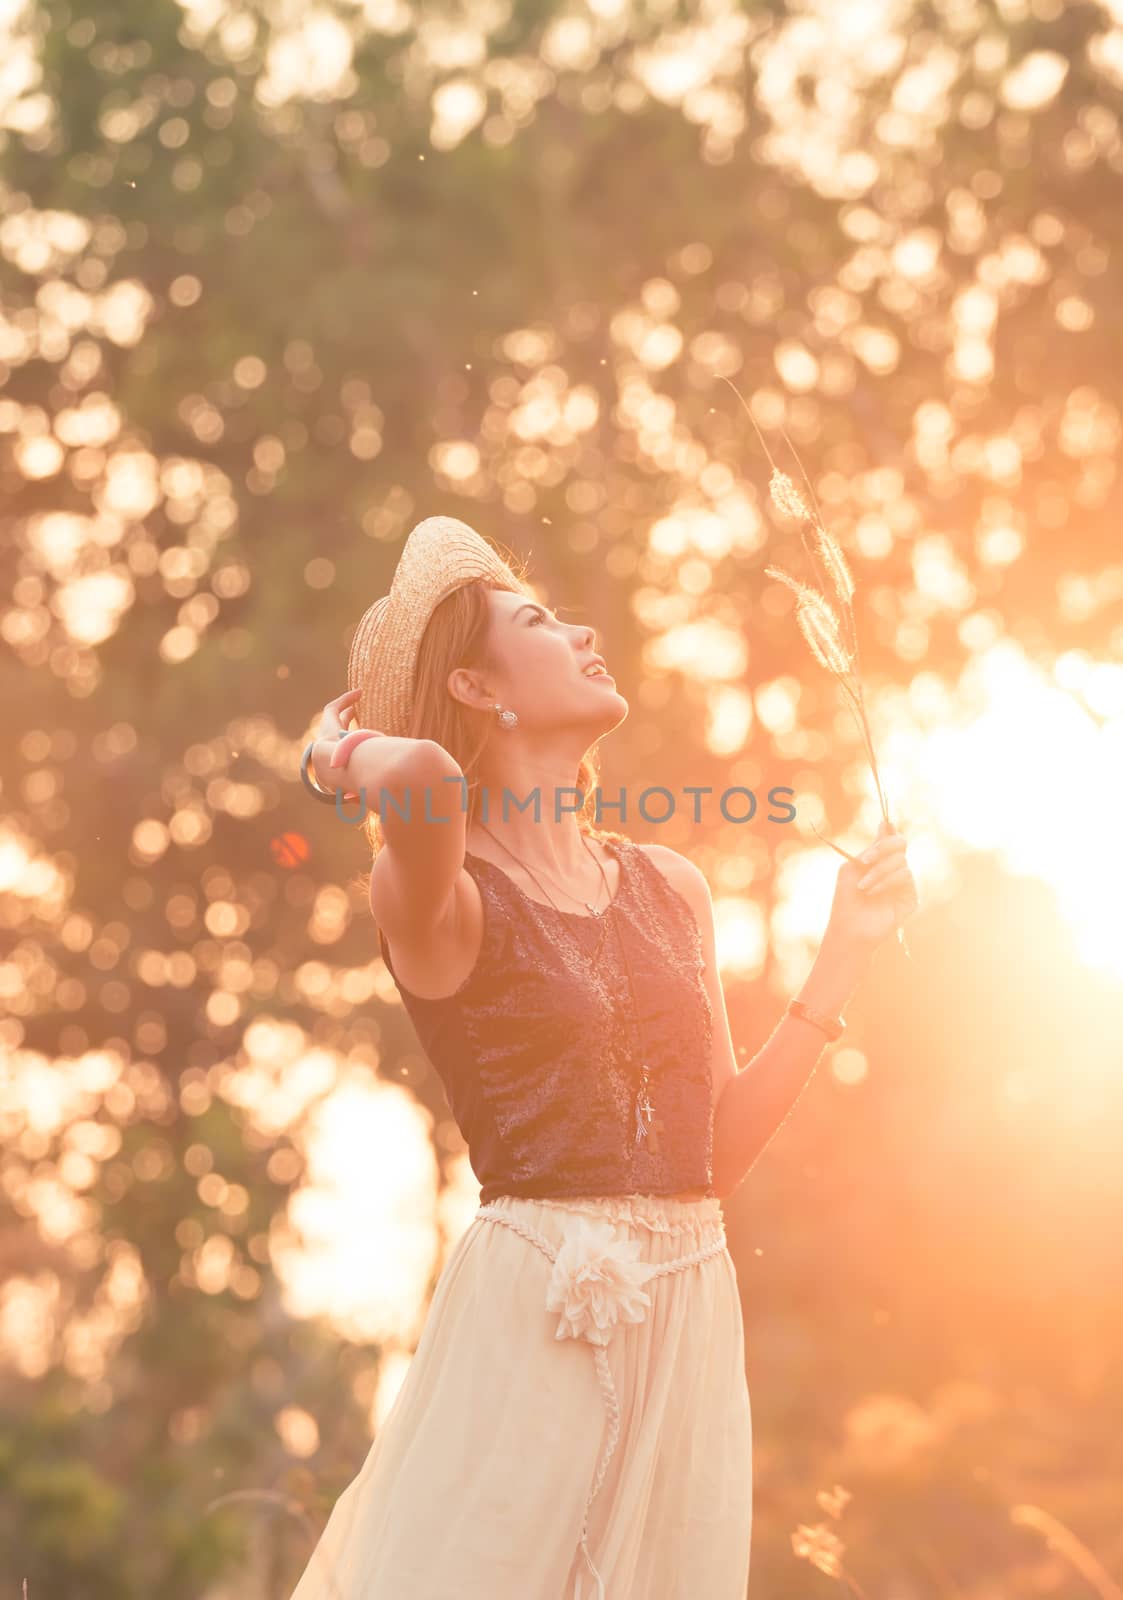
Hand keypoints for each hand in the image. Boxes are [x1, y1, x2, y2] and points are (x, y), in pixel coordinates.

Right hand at [314, 689, 384, 798]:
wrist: (336, 768)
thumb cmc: (353, 777)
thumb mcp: (365, 788)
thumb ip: (372, 796)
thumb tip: (392, 811)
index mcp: (338, 764)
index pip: (344, 755)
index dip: (353, 747)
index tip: (363, 743)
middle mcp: (330, 749)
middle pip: (337, 735)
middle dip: (345, 725)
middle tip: (354, 715)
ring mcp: (326, 736)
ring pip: (334, 720)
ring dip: (344, 711)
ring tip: (355, 700)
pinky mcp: (327, 722)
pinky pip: (333, 708)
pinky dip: (345, 700)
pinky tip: (359, 693)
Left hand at [825, 817, 918, 954]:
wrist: (850, 928)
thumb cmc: (846, 899)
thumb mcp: (852, 868)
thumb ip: (869, 848)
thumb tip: (886, 822)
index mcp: (879, 861)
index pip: (891, 838)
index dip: (890, 830)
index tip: (884, 823)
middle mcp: (893, 869)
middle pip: (900, 843)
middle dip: (883, 848)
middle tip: (866, 860)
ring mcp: (904, 883)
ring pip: (901, 862)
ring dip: (878, 872)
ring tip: (863, 888)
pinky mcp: (911, 897)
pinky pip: (905, 877)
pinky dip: (886, 882)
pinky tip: (872, 894)